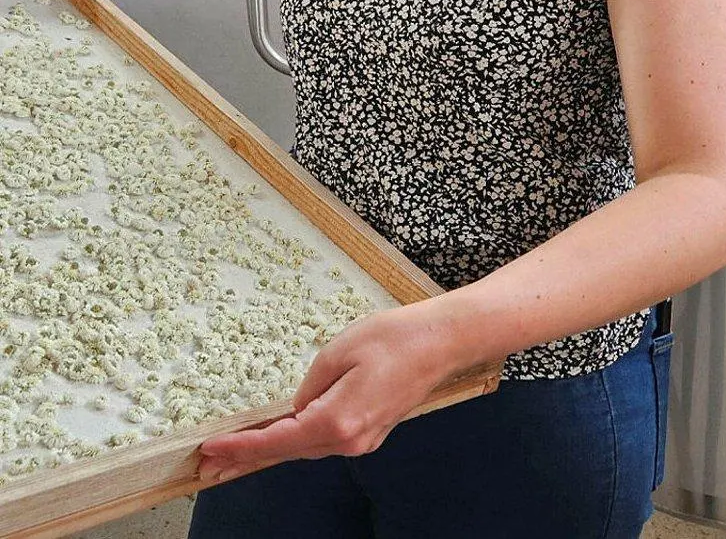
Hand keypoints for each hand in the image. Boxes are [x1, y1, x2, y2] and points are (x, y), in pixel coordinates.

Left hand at [197, 300, 456, 481]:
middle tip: (207, 462)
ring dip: (271, 449)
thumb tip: (297, 408)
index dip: (242, 446)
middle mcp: (349, 441)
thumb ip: (310, 384)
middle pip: (289, 451)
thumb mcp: (341, 349)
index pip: (278, 440)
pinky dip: (296, 440)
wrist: (443, 341)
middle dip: (247, 456)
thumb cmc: (395, 338)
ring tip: (234, 451)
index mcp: (337, 421)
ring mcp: (362, 440)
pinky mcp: (371, 431)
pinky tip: (280, 435)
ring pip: (307, 447)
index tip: (210, 449)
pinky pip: (324, 440)